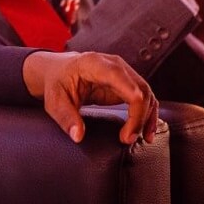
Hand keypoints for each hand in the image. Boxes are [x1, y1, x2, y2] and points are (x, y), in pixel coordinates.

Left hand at [22, 51, 157, 144]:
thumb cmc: (57, 82)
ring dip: (147, 117)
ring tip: (140, 139)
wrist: (59, 71)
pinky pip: (145, 97)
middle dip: (139, 116)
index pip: (120, 78)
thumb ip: (66, 117)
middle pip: (139, 88)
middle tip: (127, 139)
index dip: (133, 101)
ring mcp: (123, 72)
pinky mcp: (127, 83)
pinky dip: (148, 114)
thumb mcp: (55, 100)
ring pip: (146, 93)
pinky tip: (146, 131)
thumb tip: (78, 136)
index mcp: (94, 64)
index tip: (132, 126)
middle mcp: (114, 64)